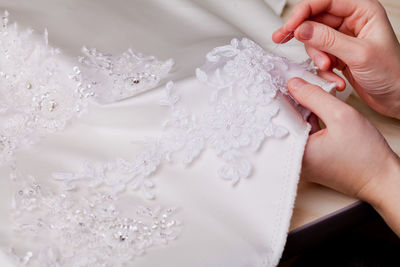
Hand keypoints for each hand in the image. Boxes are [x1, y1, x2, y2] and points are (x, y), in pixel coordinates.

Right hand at [274, 0, 399, 118]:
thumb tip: (302, 29)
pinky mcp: (338, 54)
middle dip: (305, 36)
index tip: (289, 27)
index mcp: (362, 11)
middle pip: (315, 20)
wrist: (397, 97)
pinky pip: (318, 55)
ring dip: (316, 56)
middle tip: (282, 39)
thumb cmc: (392, 73)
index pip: (324, 2)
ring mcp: (343, 39)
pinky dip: (321, 67)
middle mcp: (351, 21)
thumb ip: (328, 40)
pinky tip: (333, 76)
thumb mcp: (359, 54)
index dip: (303, 12)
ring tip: (328, 67)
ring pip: (314, 40)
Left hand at [288, 77, 399, 235]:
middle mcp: (293, 159)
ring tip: (309, 95)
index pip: (279, 118)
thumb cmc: (365, 156)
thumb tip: (294, 84)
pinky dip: (309, 121)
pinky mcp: (311, 159)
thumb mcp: (341, 116)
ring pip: (295, 127)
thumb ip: (315, 97)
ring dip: (302, 111)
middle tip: (298, 85)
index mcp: (294, 152)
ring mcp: (302, 160)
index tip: (286, 81)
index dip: (282, 96)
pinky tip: (316, 109)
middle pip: (285, 122)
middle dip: (292, 102)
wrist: (382, 179)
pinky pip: (303, 134)